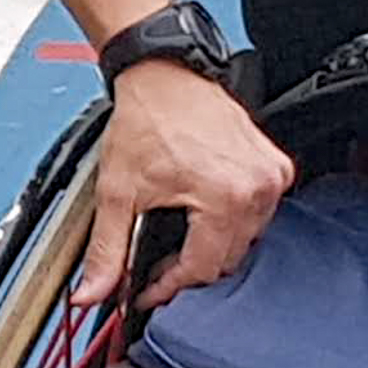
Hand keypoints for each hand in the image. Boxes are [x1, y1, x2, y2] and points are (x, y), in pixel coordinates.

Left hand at [74, 63, 293, 313]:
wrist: (163, 75)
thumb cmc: (146, 120)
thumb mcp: (117, 192)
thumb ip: (106, 251)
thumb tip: (91, 292)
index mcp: (225, 197)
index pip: (203, 270)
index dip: (169, 287)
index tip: (148, 291)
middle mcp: (257, 188)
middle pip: (227, 260)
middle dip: (189, 269)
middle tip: (156, 266)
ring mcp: (270, 176)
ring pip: (245, 241)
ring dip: (212, 246)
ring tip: (178, 238)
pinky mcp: (275, 166)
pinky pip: (258, 214)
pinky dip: (232, 222)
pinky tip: (204, 215)